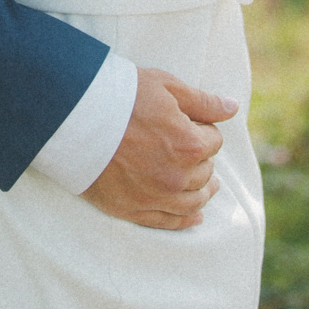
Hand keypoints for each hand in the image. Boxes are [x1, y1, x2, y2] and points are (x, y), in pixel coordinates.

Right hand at [81, 69, 236, 230]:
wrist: (75, 115)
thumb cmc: (121, 94)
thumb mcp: (166, 86)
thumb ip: (203, 101)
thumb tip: (233, 107)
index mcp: (189, 144)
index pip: (213, 141)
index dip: (204, 129)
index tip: (190, 122)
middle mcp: (177, 176)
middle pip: (205, 171)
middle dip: (202, 158)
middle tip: (190, 146)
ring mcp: (155, 197)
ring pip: (193, 201)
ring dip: (203, 191)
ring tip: (208, 186)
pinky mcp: (133, 209)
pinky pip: (169, 222)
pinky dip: (186, 220)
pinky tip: (195, 217)